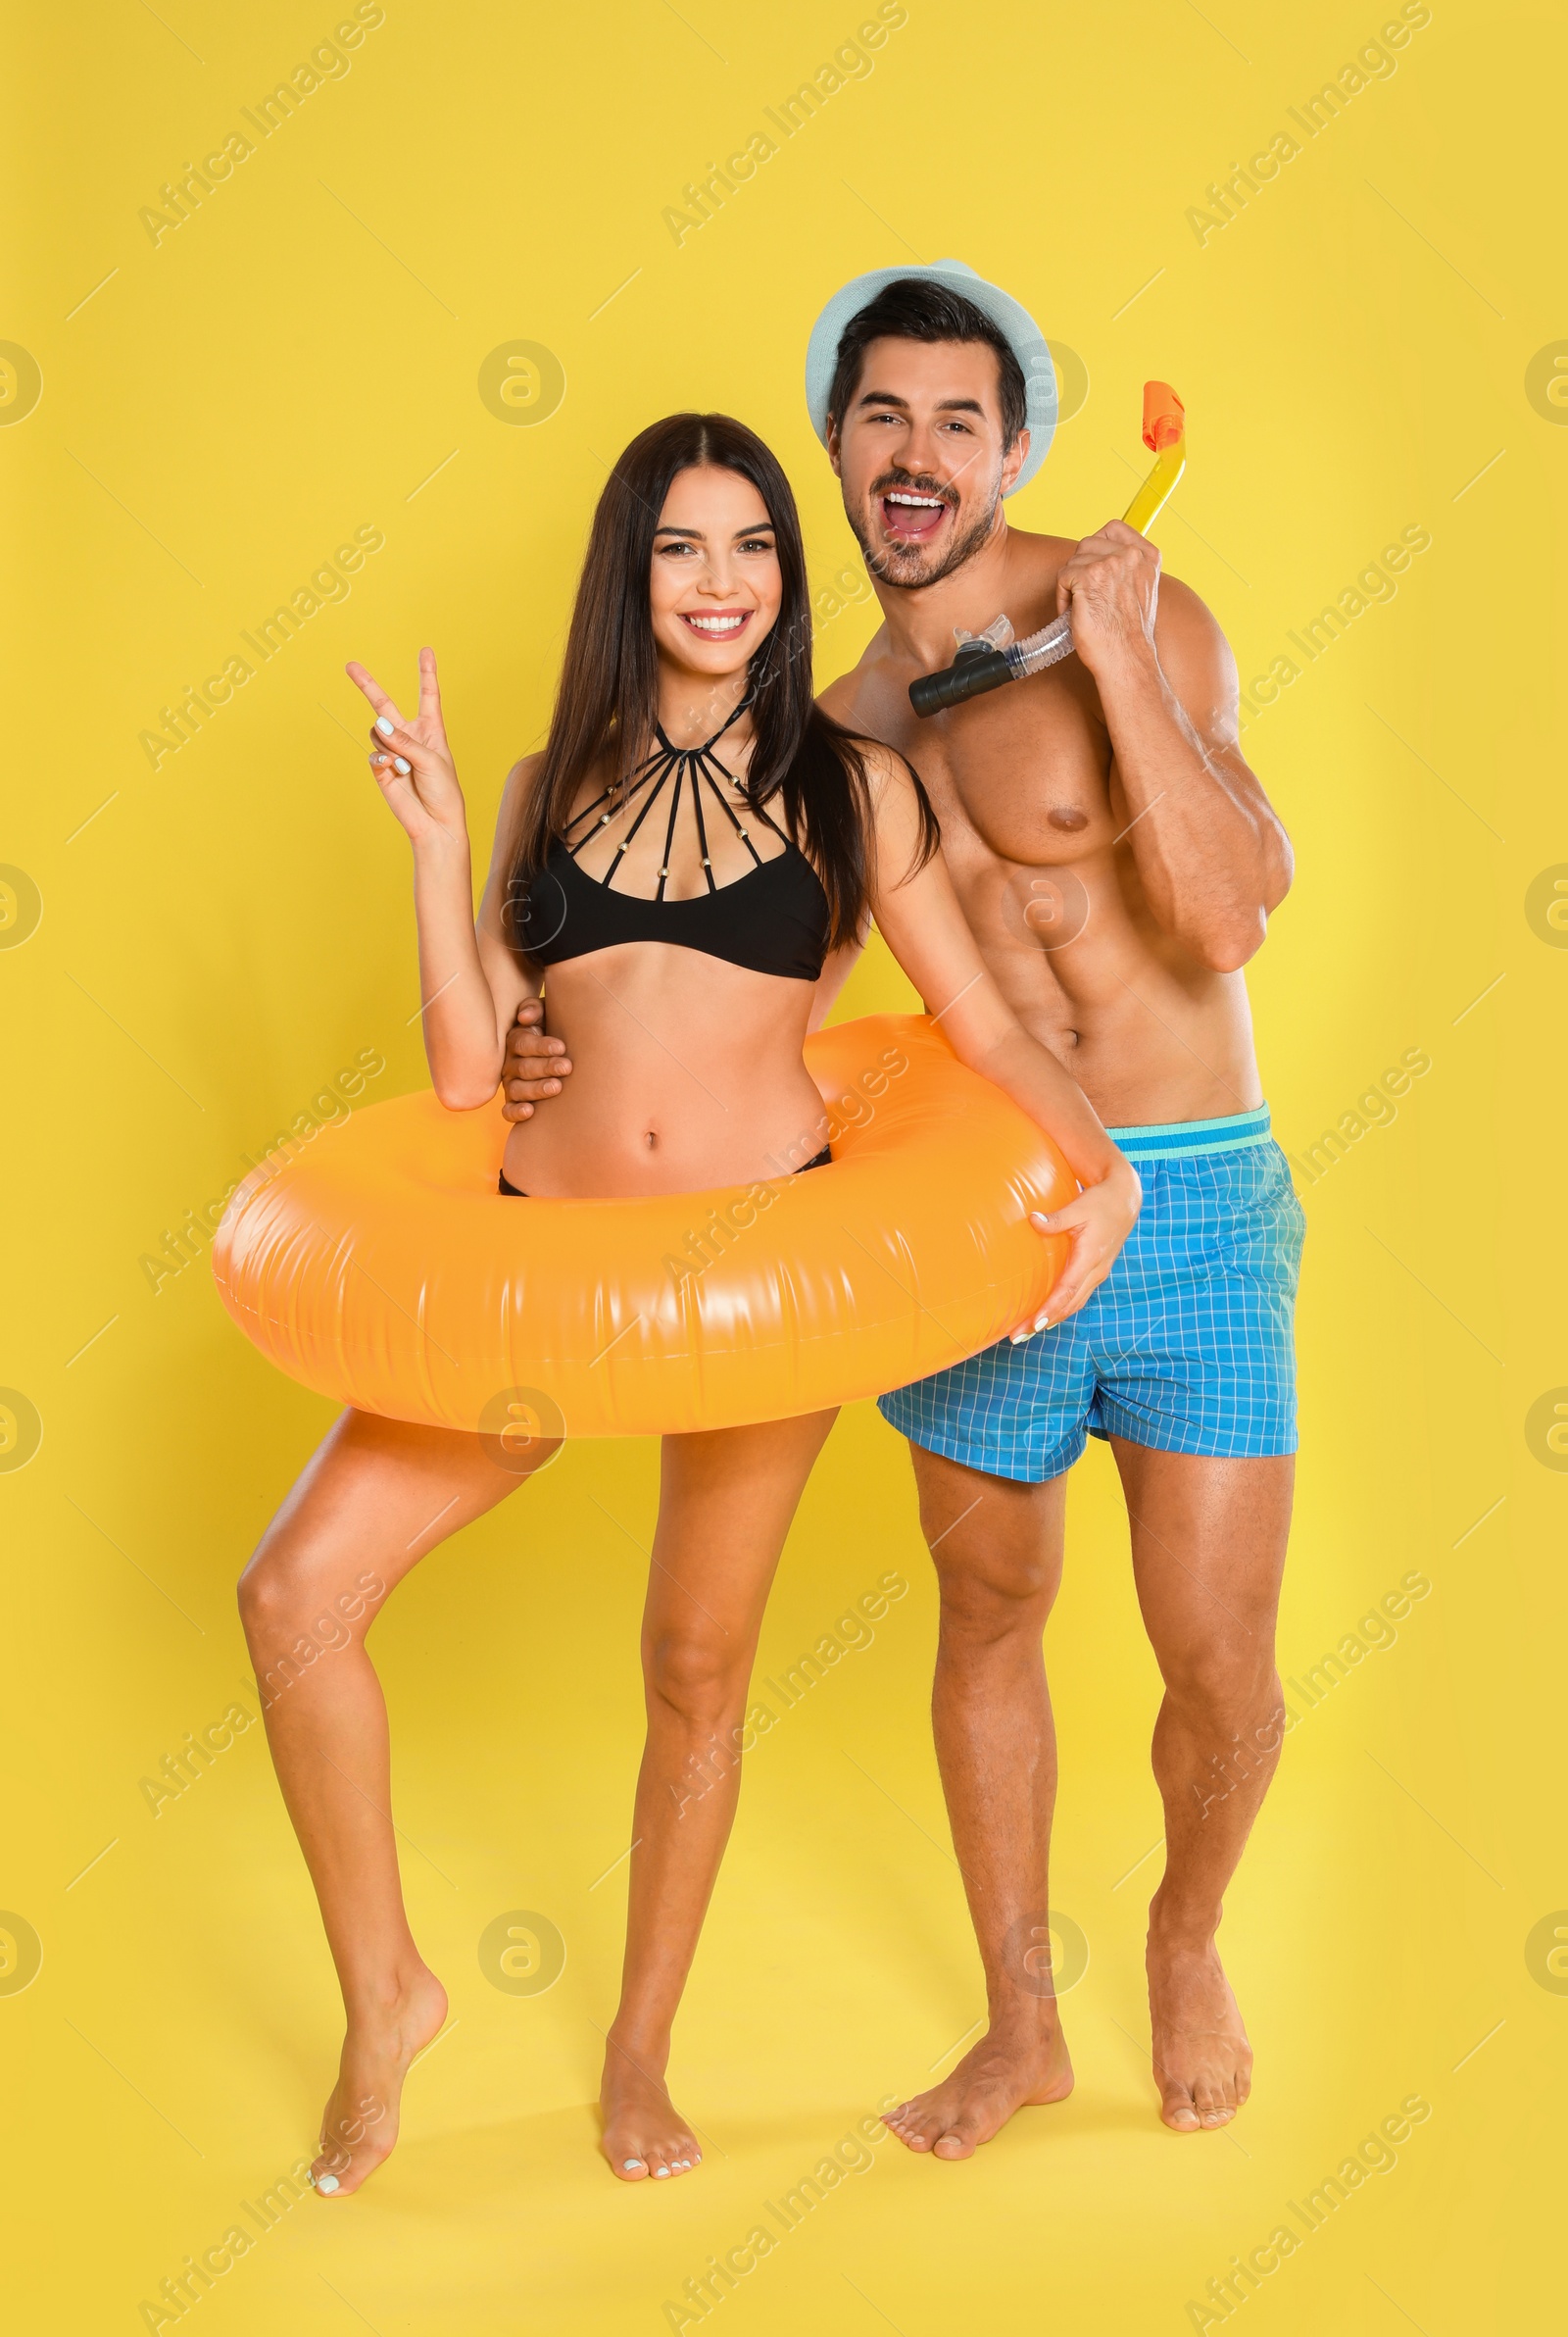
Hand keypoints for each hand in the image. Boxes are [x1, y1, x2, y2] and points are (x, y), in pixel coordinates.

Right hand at [347, 646, 465, 847]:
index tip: (426, 651)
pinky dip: (383, 758)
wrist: (435, 824)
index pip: (428, 695)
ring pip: (378, 732)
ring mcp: (393, 751)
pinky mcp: (381, 768)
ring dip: (390, 744)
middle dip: (366, 684)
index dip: (427, 673)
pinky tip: (393, 767)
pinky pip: (374, 753)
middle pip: (384, 704)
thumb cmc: (444, 792)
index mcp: (430, 730)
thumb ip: (405, 740)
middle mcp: (409, 737)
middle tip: (350, 665)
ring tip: (405, 764)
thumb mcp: (432, 760)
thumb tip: (378, 724)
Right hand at [500, 996, 572, 1120]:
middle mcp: (511, 1063)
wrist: (564, 1051)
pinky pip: (509, 1111)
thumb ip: (535, 1009)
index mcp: (516, 1041)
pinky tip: (530, 1111)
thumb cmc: (555, 1027)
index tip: (561, 1047)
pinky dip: (516, 1112)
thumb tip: (525, 1018)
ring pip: (516, 1089)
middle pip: (522, 1067)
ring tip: (556, 1087)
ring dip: (536, 1089)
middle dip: (545, 1067)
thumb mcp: (547, 1012)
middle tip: (566, 1067)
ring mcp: (511, 1084)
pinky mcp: (514, 1103)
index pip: (522, 1044)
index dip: (540, 1046)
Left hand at [1011, 1155, 1140, 1338]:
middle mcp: (1096, 1271)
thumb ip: (1055, 1219)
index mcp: (1090, 1258)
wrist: (1124, 1201)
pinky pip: (1078, 1297)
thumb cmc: (1100, 1203)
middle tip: (1018, 1335)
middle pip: (1068, 1305)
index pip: (1068, 1290)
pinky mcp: (1095, 1273)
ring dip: (1052, 1319)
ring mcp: (1097, 1274)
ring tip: (1027, 1331)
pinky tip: (1046, 1315)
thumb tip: (1032, 1220)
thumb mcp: (1078, 1207)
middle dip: (1044, 1322)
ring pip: (1074, 1304)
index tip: (1035, 1324)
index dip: (1051, 1309)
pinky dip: (1061, 1309)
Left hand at [1055, 520, 1160, 678]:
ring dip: (1071, 584)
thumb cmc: (1129, 634)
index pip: (1113, 528)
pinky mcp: (1089, 577)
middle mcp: (1131, 555)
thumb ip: (1127, 568)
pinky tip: (1074, 614)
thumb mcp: (1140, 591)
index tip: (1094, 569)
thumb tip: (1101, 556)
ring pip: (1074, 560)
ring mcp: (1110, 564)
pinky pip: (1063, 576)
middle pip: (1087, 543)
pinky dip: (1063, 597)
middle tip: (1085, 596)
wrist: (1126, 659)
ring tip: (1081, 608)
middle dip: (1080, 568)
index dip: (1097, 547)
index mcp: (1148, 556)